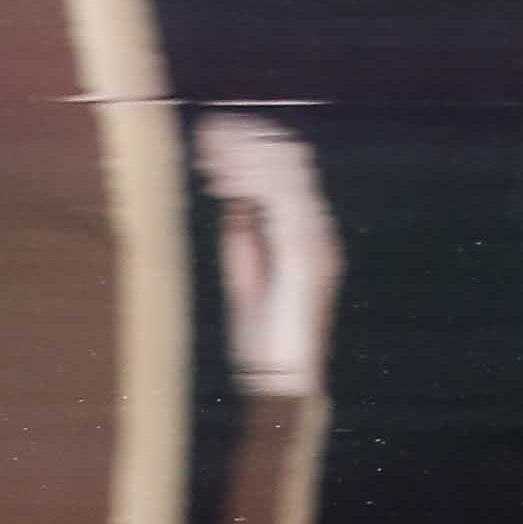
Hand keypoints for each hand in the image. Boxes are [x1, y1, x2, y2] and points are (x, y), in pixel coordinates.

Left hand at [195, 108, 340, 397]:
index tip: (207, 134)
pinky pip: (286, 198)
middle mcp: (316, 226)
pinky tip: (221, 181)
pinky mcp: (311, 255)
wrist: (281, 391)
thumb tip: (233, 195)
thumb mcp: (244, 276)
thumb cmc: (259, 343)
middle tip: (204, 133)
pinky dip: (253, 181)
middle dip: (246, 137)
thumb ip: (244, 235)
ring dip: (246, 151)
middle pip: (289, 154)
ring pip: (289, 167)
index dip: (248, 142)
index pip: (283, 164)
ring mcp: (318, 238)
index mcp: (301, 230)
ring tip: (208, 151)